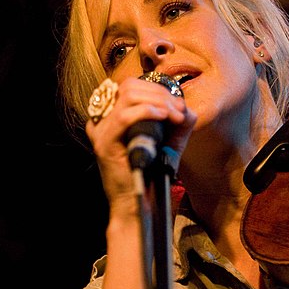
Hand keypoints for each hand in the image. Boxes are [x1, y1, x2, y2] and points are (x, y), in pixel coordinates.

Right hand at [86, 76, 196, 205]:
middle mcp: (104, 119)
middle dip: (161, 94)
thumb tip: (187, 107)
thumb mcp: (170, 142)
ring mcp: (101, 130)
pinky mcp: (104, 143)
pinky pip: (125, 116)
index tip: (179, 105)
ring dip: (159, 101)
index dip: (158, 90)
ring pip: (128, 96)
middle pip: (130, 86)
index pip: (133, 86)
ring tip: (176, 115)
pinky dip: (149, 111)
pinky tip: (165, 117)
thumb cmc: (153, 173)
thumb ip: (179, 123)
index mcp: (115, 116)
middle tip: (180, 110)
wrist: (140, 202)